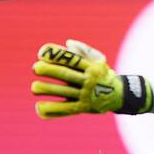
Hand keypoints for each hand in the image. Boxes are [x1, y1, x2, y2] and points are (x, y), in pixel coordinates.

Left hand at [31, 39, 151, 117]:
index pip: (73, 59)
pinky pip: (66, 109)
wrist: (120, 95)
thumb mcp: (99, 60)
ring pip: (65, 92)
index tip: (41, 53)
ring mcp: (87, 95)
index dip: (57, 55)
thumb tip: (67, 44)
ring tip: (34, 88)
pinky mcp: (83, 108)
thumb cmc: (103, 74)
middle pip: (67, 75)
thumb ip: (83, 50)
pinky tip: (39, 108)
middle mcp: (90, 80)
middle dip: (50, 71)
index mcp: (92, 66)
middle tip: (35, 68)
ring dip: (48, 90)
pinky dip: (52, 109)